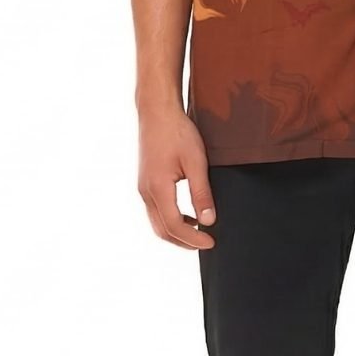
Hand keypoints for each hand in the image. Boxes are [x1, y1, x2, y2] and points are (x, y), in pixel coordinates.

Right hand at [137, 103, 217, 248]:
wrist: (157, 112)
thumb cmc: (177, 132)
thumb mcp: (196, 162)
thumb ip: (201, 193)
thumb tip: (208, 220)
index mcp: (158, 188)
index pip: (174, 226)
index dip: (194, 238)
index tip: (212, 242)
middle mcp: (146, 192)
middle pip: (162, 230)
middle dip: (184, 242)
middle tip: (206, 243)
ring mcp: (142, 188)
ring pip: (157, 223)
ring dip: (177, 232)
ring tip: (199, 232)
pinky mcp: (145, 183)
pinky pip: (155, 211)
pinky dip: (171, 220)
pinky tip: (187, 216)